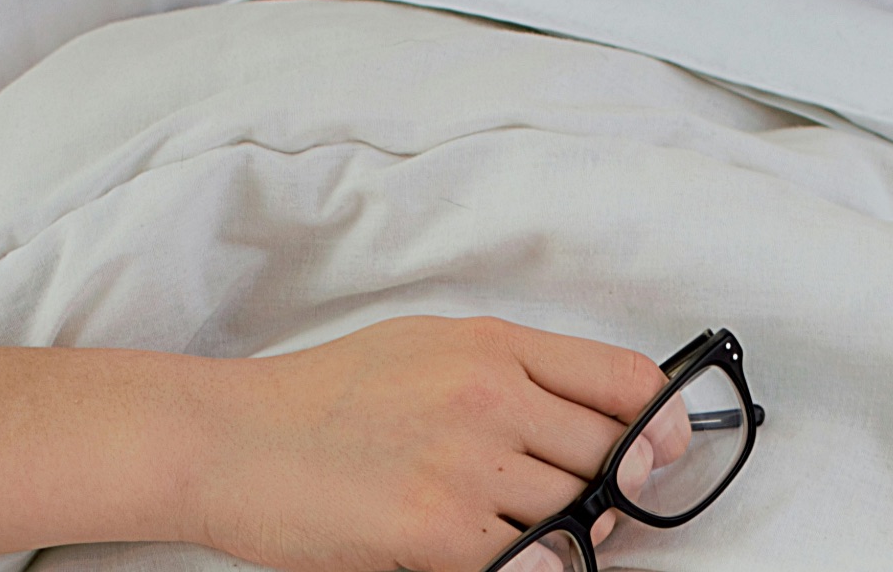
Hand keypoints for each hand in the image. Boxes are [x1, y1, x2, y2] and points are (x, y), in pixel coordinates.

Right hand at [185, 316, 665, 571]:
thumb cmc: (323, 396)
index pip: (626, 379)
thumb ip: (513, 374)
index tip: (665, 451)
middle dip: (617, 491)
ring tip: (527, 534)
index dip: (663, 424)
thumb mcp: (426, 347)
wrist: (227, 439)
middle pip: (613, 455)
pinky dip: (532, 570)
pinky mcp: (434, 531)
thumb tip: (596, 417)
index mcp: (493, 344)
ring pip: (576, 514)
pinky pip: (529, 566)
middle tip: (592, 508)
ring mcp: (465, 465)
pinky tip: (503, 558)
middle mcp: (489, 395)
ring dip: (571, 536)